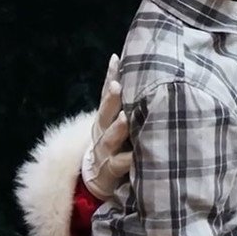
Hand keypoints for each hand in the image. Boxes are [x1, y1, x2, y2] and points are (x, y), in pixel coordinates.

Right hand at [81, 54, 131, 199]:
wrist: (98, 176)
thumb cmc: (116, 142)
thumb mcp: (117, 121)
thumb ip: (126, 102)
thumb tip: (138, 70)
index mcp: (104, 116)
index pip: (106, 92)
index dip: (110, 76)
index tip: (116, 59)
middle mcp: (102, 130)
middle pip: (104, 112)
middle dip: (110, 99)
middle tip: (117, 86)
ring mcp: (105, 150)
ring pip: (109, 138)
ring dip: (117, 128)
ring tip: (124, 118)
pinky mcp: (110, 169)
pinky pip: (120, 164)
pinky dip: (128, 159)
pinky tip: (136, 154)